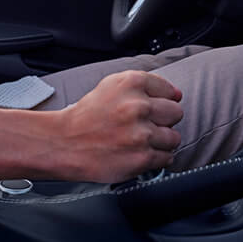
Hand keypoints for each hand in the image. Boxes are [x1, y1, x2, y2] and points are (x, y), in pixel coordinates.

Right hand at [56, 70, 182, 182]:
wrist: (66, 142)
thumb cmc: (88, 115)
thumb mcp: (111, 85)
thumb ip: (143, 85)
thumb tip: (176, 94)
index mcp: (131, 83)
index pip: (169, 90)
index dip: (160, 100)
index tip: (149, 108)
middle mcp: (138, 106)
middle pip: (175, 112)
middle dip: (163, 120)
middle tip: (144, 125)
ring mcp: (141, 133)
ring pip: (174, 137)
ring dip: (161, 141)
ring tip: (140, 141)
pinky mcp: (142, 158)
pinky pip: (167, 157)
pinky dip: (156, 157)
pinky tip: (138, 152)